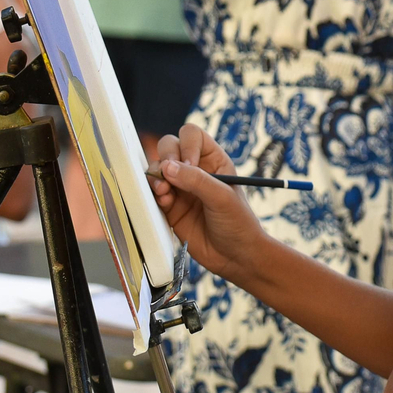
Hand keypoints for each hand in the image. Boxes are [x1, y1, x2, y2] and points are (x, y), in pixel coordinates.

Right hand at [151, 123, 267, 280]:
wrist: (235, 257)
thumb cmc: (238, 224)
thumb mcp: (223, 197)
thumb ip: (197, 181)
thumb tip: (167, 167)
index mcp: (213, 160)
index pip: (192, 136)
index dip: (187, 145)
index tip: (189, 164)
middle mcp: (195, 171)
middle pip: (169, 147)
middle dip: (165, 158)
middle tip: (168, 176)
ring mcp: (181, 188)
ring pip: (157, 169)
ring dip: (156, 177)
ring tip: (165, 193)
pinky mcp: (170, 207)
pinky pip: (153, 192)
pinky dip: (154, 195)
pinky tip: (166, 204)